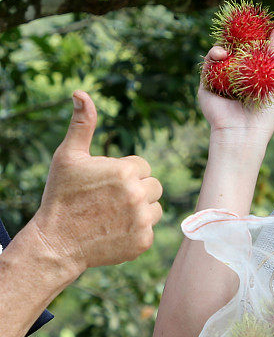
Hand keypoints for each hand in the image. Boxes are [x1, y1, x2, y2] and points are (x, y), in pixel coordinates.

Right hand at [30, 91, 162, 274]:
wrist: (55, 243)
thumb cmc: (62, 196)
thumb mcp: (68, 157)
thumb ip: (83, 124)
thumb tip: (81, 93)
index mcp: (126, 171)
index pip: (142, 167)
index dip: (123, 174)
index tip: (103, 186)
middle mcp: (139, 194)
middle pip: (153, 186)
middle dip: (135, 190)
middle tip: (108, 201)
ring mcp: (143, 220)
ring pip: (155, 208)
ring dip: (140, 210)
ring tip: (112, 216)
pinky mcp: (144, 241)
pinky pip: (150, 230)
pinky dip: (136, 232)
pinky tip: (114, 232)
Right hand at [198, 25, 273, 149]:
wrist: (243, 134)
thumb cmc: (264, 112)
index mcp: (253, 79)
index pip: (252, 54)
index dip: (253, 39)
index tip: (258, 25)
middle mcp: (236, 80)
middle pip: (235, 52)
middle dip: (237, 39)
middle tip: (242, 27)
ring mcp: (220, 83)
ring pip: (220, 57)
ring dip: (225, 47)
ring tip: (231, 48)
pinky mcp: (206, 87)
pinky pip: (208, 66)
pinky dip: (213, 56)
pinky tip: (221, 53)